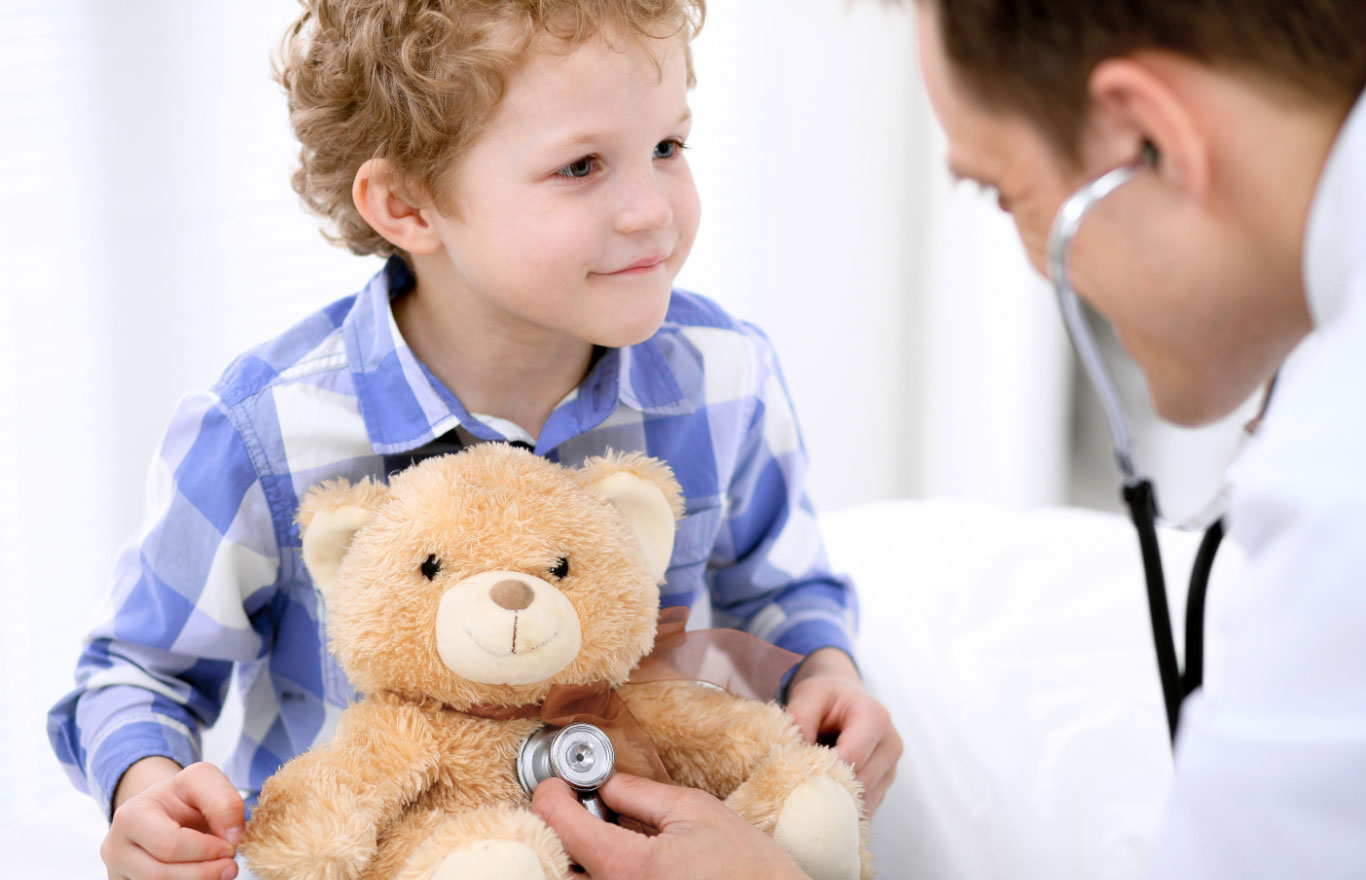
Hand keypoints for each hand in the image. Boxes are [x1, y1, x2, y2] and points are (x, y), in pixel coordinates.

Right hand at [103, 758, 243, 879]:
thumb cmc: (181, 797)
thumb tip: (234, 837)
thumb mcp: (203, 781)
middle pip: (160, 875)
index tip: (232, 847)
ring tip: (220, 872)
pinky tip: (203, 877)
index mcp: (131, 816)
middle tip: (231, 866)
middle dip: (204, 873)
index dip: (206, 851)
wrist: (160, 812)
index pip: (170, 844)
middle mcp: (115, 848)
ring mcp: (116, 872)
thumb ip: (223, 802)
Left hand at [531, 774, 808, 879]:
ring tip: (601, 833)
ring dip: (576, 856)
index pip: (558, 823)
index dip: (552, 793)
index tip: (558, 782)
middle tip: (577, 806)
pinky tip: (621, 858)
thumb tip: (602, 781)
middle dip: (557, 829)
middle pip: (553, 864)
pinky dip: (596, 872)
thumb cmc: (748, 868)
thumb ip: (639, 794)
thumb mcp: (695, 811)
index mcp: (627, 866)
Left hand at [785, 647, 902, 814]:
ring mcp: (891, 768)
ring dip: (837, 802)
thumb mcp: (808, 696)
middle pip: (862, 783)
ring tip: (809, 797)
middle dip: (830, 790)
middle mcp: (891, 744)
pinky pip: (866, 807)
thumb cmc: (826, 697)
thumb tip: (795, 755)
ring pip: (866, 800)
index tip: (797, 777)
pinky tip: (822, 803)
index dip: (825, 770)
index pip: (853, 756)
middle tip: (798, 794)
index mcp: (875, 717)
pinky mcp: (885, 785)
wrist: (844, 699)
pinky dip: (844, 808)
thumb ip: (800, 719)